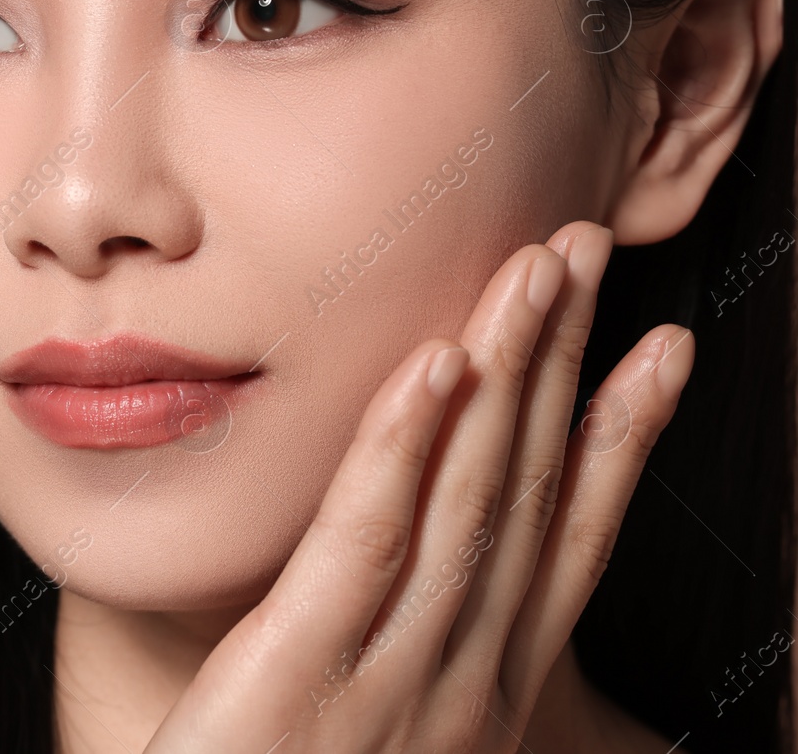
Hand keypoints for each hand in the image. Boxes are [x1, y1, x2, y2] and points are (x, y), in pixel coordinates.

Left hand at [144, 220, 692, 752]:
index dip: (616, 437)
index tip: (659, 345)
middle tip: (593, 253)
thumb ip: (414, 655)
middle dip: (568, 367)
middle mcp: (457, 676)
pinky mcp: (299, 670)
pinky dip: (405, 448)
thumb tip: (441, 573)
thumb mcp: (378, 735)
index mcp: (478, 688)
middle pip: (528, 493)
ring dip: (510, 377)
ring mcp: (388, 675)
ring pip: (468, 501)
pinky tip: (433, 365)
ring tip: (537, 273)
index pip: (564, 540)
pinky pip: (365, 542)